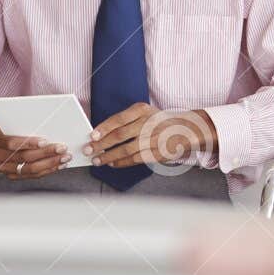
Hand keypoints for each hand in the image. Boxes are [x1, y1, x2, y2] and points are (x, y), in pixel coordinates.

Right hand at [0, 118, 68, 178]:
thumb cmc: (2, 125)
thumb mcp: (6, 119)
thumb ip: (21, 121)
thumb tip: (45, 119)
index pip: (11, 143)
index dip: (29, 143)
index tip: (45, 140)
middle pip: (24, 158)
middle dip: (46, 153)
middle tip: (62, 148)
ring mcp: (4, 169)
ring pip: (29, 169)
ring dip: (50, 164)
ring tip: (65, 158)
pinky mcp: (12, 175)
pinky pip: (31, 175)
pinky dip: (47, 170)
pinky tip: (58, 165)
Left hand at [84, 102, 213, 167]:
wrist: (185, 130)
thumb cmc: (159, 121)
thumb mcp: (145, 112)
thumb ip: (126, 119)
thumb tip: (101, 133)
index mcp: (142, 110)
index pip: (119, 119)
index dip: (104, 128)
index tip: (92, 135)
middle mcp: (147, 124)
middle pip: (119, 135)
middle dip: (101, 144)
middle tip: (88, 149)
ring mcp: (153, 139)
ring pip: (125, 150)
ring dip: (108, 156)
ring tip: (97, 160)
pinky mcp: (157, 153)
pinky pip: (134, 159)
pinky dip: (121, 162)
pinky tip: (112, 164)